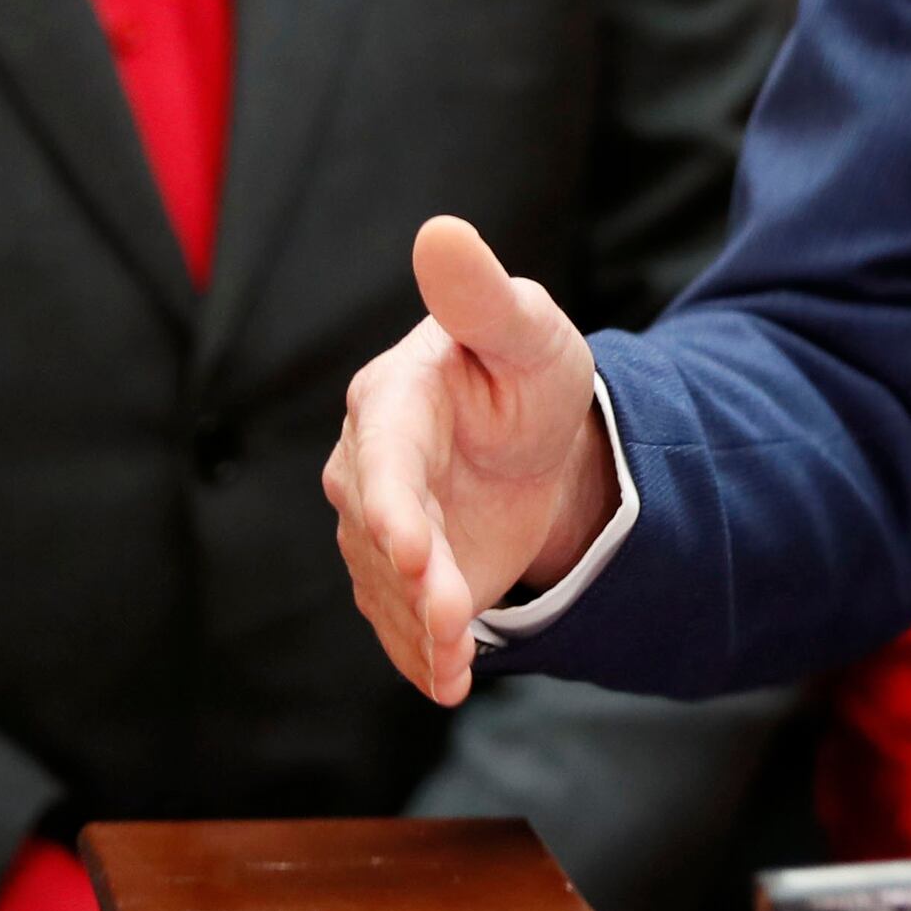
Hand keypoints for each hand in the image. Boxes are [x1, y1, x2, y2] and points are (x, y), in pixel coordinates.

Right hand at [326, 216, 618, 705]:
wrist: (542, 442)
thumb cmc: (526, 369)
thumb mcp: (524, 327)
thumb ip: (481, 293)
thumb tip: (440, 229)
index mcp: (391, 399)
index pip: (381, 458)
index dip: (390, 506)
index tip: (408, 548)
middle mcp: (368, 468)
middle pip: (380, 533)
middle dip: (411, 582)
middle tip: (451, 623)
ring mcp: (378, 528)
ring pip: (387, 589)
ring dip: (420, 632)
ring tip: (457, 669)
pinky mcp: (397, 578)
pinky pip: (401, 623)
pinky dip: (425, 657)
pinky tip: (452, 682)